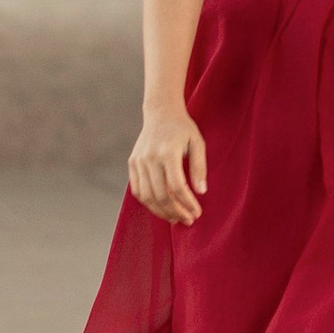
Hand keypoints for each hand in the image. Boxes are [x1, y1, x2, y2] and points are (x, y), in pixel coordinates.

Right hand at [128, 107, 207, 224]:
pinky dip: (148, 203)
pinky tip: (162, 208)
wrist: (161, 112)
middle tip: (188, 220)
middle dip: (175, 212)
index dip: (187, 204)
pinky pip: (137, 190)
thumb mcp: (198, 143)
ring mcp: (138, 161)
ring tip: (175, 218)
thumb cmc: (183, 129)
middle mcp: (150, 158)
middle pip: (161, 195)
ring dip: (161, 212)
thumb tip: (201, 192)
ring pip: (147, 196)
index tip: (197, 213)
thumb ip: (199, 168)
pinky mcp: (132, 164)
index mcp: (168, 152)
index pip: (177, 186)